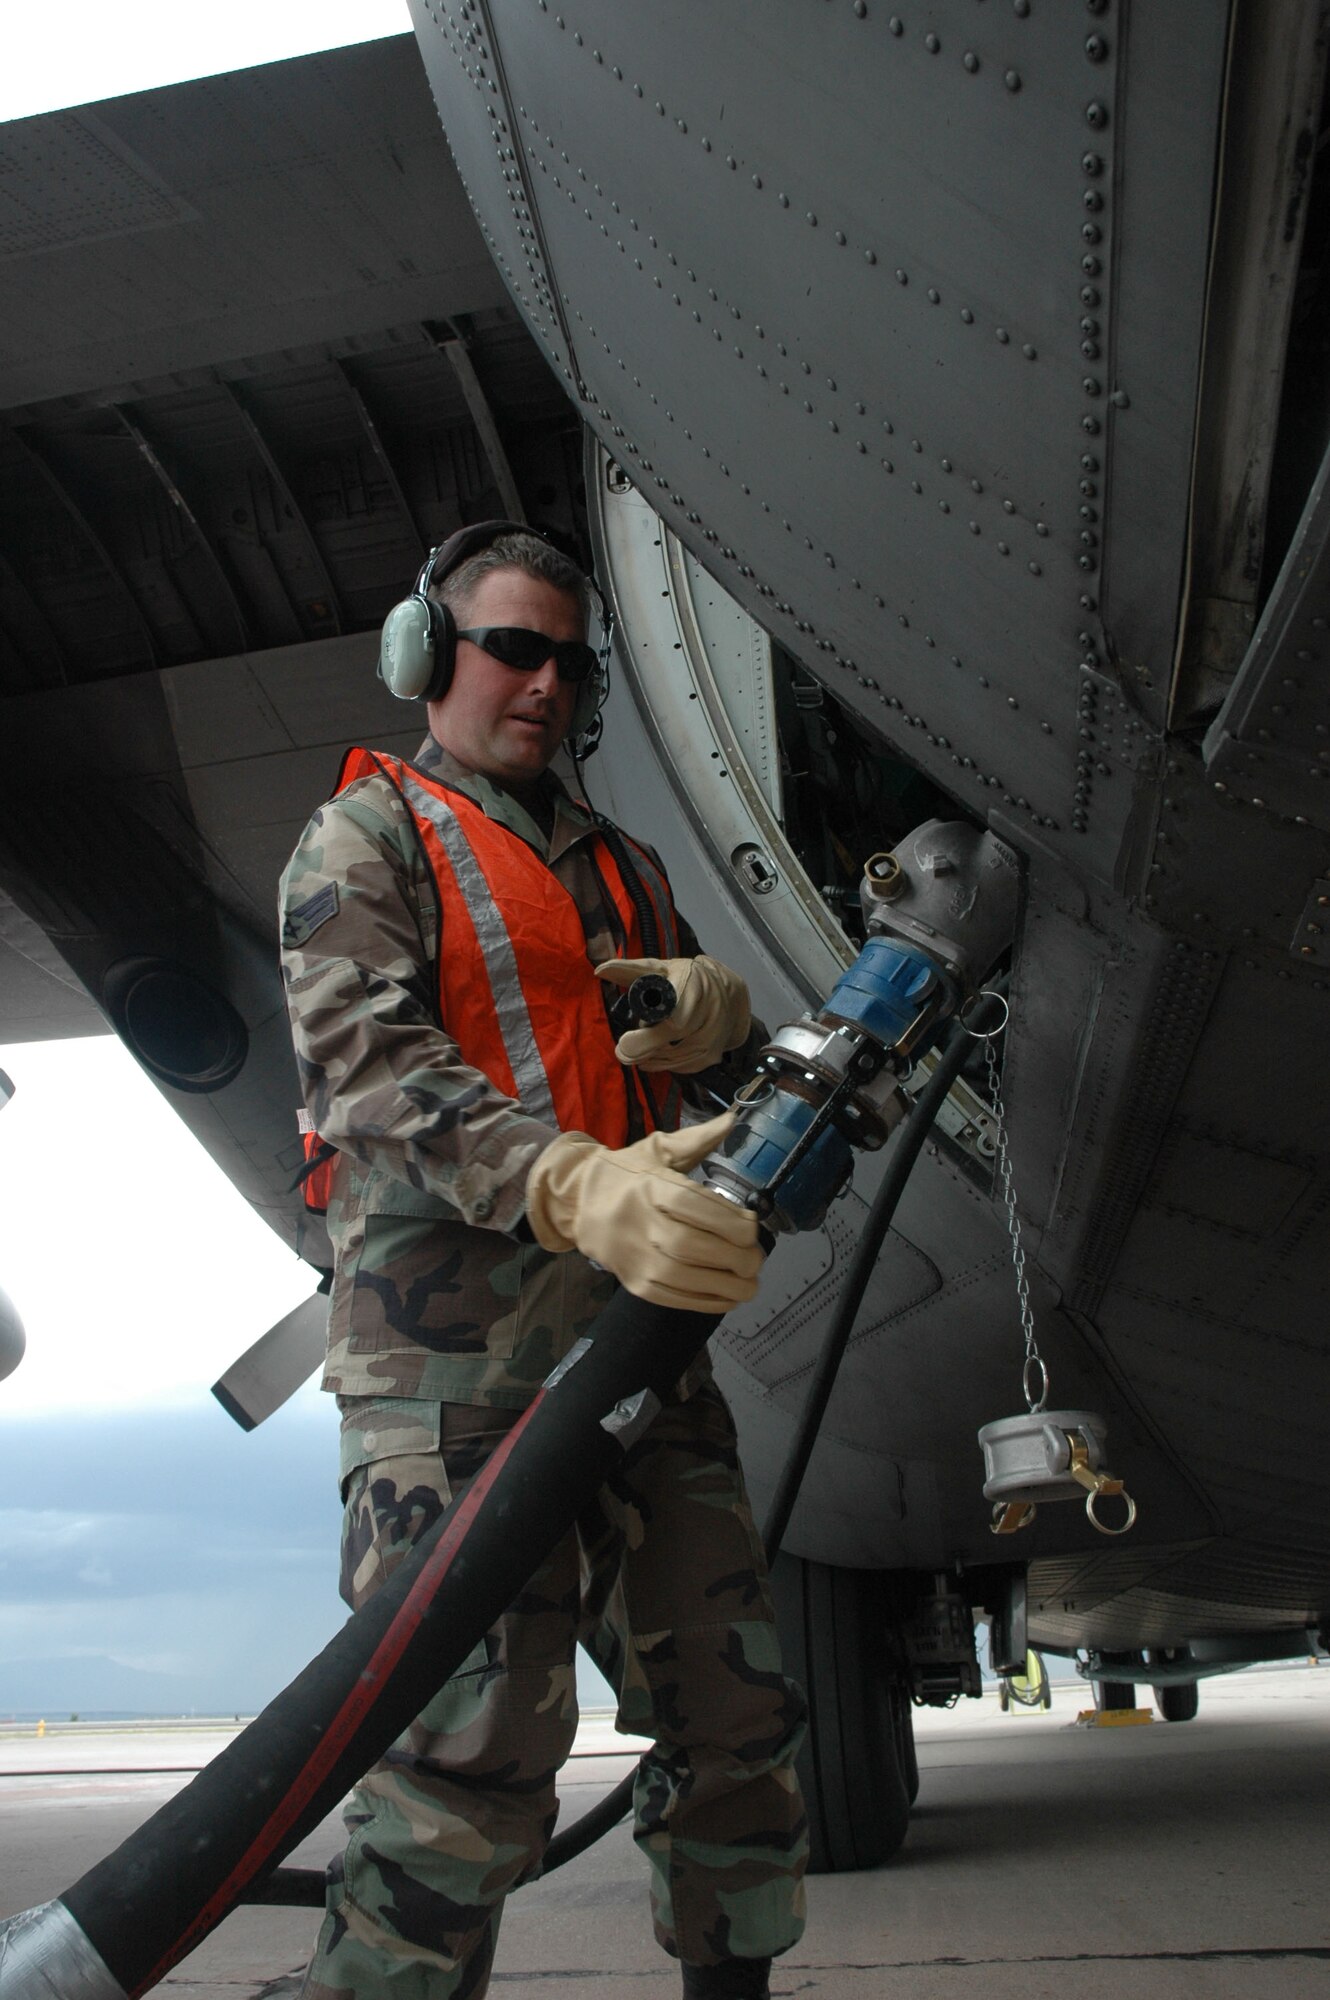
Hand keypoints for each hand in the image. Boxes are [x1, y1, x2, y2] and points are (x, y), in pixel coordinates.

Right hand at [525, 1112, 761, 1312]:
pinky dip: (707, 1301)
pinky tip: (729, 1295)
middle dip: (734, 1256)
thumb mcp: (656, 1149)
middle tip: (756, 1258)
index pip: (692, 1205)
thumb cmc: (625, 1174)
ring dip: (727, 1284)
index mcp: (648, 1186)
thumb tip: (733, 1120)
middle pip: (691, 1245)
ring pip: (684, 1277)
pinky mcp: (634, 1283)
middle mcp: (639, 1223)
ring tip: (751, 1282)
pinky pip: (674, 1298)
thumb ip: (697, 1139)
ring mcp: (634, 1257)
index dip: (729, 1219)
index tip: (752, 1224)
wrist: (577, 1204)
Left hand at [595, 955, 750, 1073]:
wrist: (729, 995)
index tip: (625, 1044)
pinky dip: (663, 1064)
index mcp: (693, 986)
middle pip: (670, 1040)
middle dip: (643, 1047)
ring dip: (650, 1058)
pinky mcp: (711, 1057)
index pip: (674, 1014)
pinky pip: (681, 1067)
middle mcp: (708, 1014)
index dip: (650, 1032)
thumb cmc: (688, 979)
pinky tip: (651, 1057)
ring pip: (673, 1059)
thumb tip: (599, 970)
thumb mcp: (662, 969)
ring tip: (634, 1051)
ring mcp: (711, 1038)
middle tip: (622, 1050)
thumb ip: (630, 970)